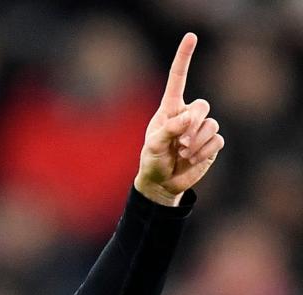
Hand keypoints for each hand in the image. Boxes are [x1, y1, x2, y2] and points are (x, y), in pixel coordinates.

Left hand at [134, 33, 224, 205]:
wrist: (162, 182)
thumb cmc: (153, 160)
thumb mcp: (153, 146)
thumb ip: (169, 130)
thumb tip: (188, 119)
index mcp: (170, 109)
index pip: (178, 79)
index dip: (184, 58)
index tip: (191, 37)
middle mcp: (188, 115)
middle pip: (202, 106)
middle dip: (192, 125)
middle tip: (179, 144)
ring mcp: (201, 128)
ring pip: (211, 124)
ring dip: (196, 142)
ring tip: (182, 153)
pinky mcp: (212, 143)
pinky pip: (217, 140)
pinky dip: (204, 151)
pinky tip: (191, 159)